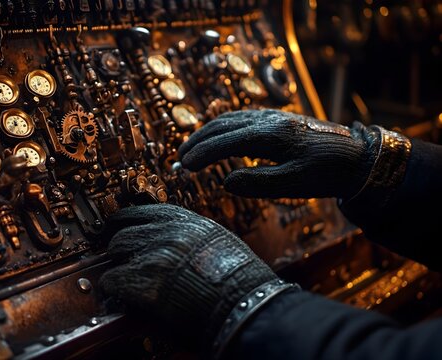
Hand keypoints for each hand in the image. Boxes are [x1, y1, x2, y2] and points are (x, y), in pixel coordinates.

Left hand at [99, 204, 277, 344]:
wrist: (248, 306)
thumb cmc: (241, 281)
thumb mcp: (217, 242)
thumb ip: (188, 237)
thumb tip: (166, 244)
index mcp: (185, 220)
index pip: (139, 212)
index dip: (125, 224)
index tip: (118, 231)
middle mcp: (167, 231)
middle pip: (123, 231)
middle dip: (120, 249)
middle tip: (121, 263)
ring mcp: (154, 254)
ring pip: (115, 251)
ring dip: (117, 267)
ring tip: (124, 282)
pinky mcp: (145, 282)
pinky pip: (111, 280)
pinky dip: (113, 290)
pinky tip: (122, 298)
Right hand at [178, 109, 380, 198]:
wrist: (359, 156)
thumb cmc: (328, 172)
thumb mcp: (296, 183)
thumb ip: (259, 183)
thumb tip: (226, 182)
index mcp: (272, 136)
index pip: (227, 141)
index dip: (203, 153)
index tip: (184, 166)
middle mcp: (269, 121)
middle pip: (224, 125)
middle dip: (199, 141)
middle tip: (179, 158)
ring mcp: (274, 117)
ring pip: (232, 119)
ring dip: (208, 132)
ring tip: (192, 147)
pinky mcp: (278, 120)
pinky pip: (243, 118)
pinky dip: (223, 127)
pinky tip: (220, 137)